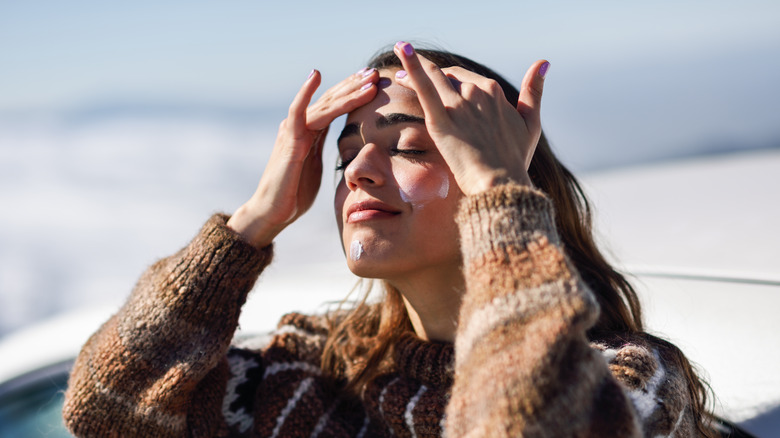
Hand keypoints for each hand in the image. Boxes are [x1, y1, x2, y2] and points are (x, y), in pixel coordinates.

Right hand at [228, 68, 378, 247]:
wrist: (272, 212)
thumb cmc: (294, 193)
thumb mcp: (316, 167)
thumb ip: (324, 151)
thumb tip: (342, 148)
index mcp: (310, 132)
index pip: (335, 106)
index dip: (354, 92)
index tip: (374, 82)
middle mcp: (301, 126)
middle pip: (331, 99)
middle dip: (354, 85)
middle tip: (375, 71)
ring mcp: (293, 131)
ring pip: (324, 104)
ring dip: (347, 91)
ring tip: (367, 78)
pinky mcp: (289, 141)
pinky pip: (298, 112)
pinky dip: (305, 92)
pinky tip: (316, 75)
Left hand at [392, 42, 547, 194]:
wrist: (501, 183)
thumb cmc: (515, 159)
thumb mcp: (531, 123)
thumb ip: (534, 91)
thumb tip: (543, 62)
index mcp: (494, 91)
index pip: (466, 78)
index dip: (449, 78)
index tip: (437, 80)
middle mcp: (476, 92)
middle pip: (447, 77)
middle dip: (428, 74)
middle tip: (405, 74)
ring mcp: (458, 105)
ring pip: (433, 77)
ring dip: (413, 67)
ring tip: (397, 66)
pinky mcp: (441, 120)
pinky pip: (424, 87)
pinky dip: (412, 66)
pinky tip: (401, 49)